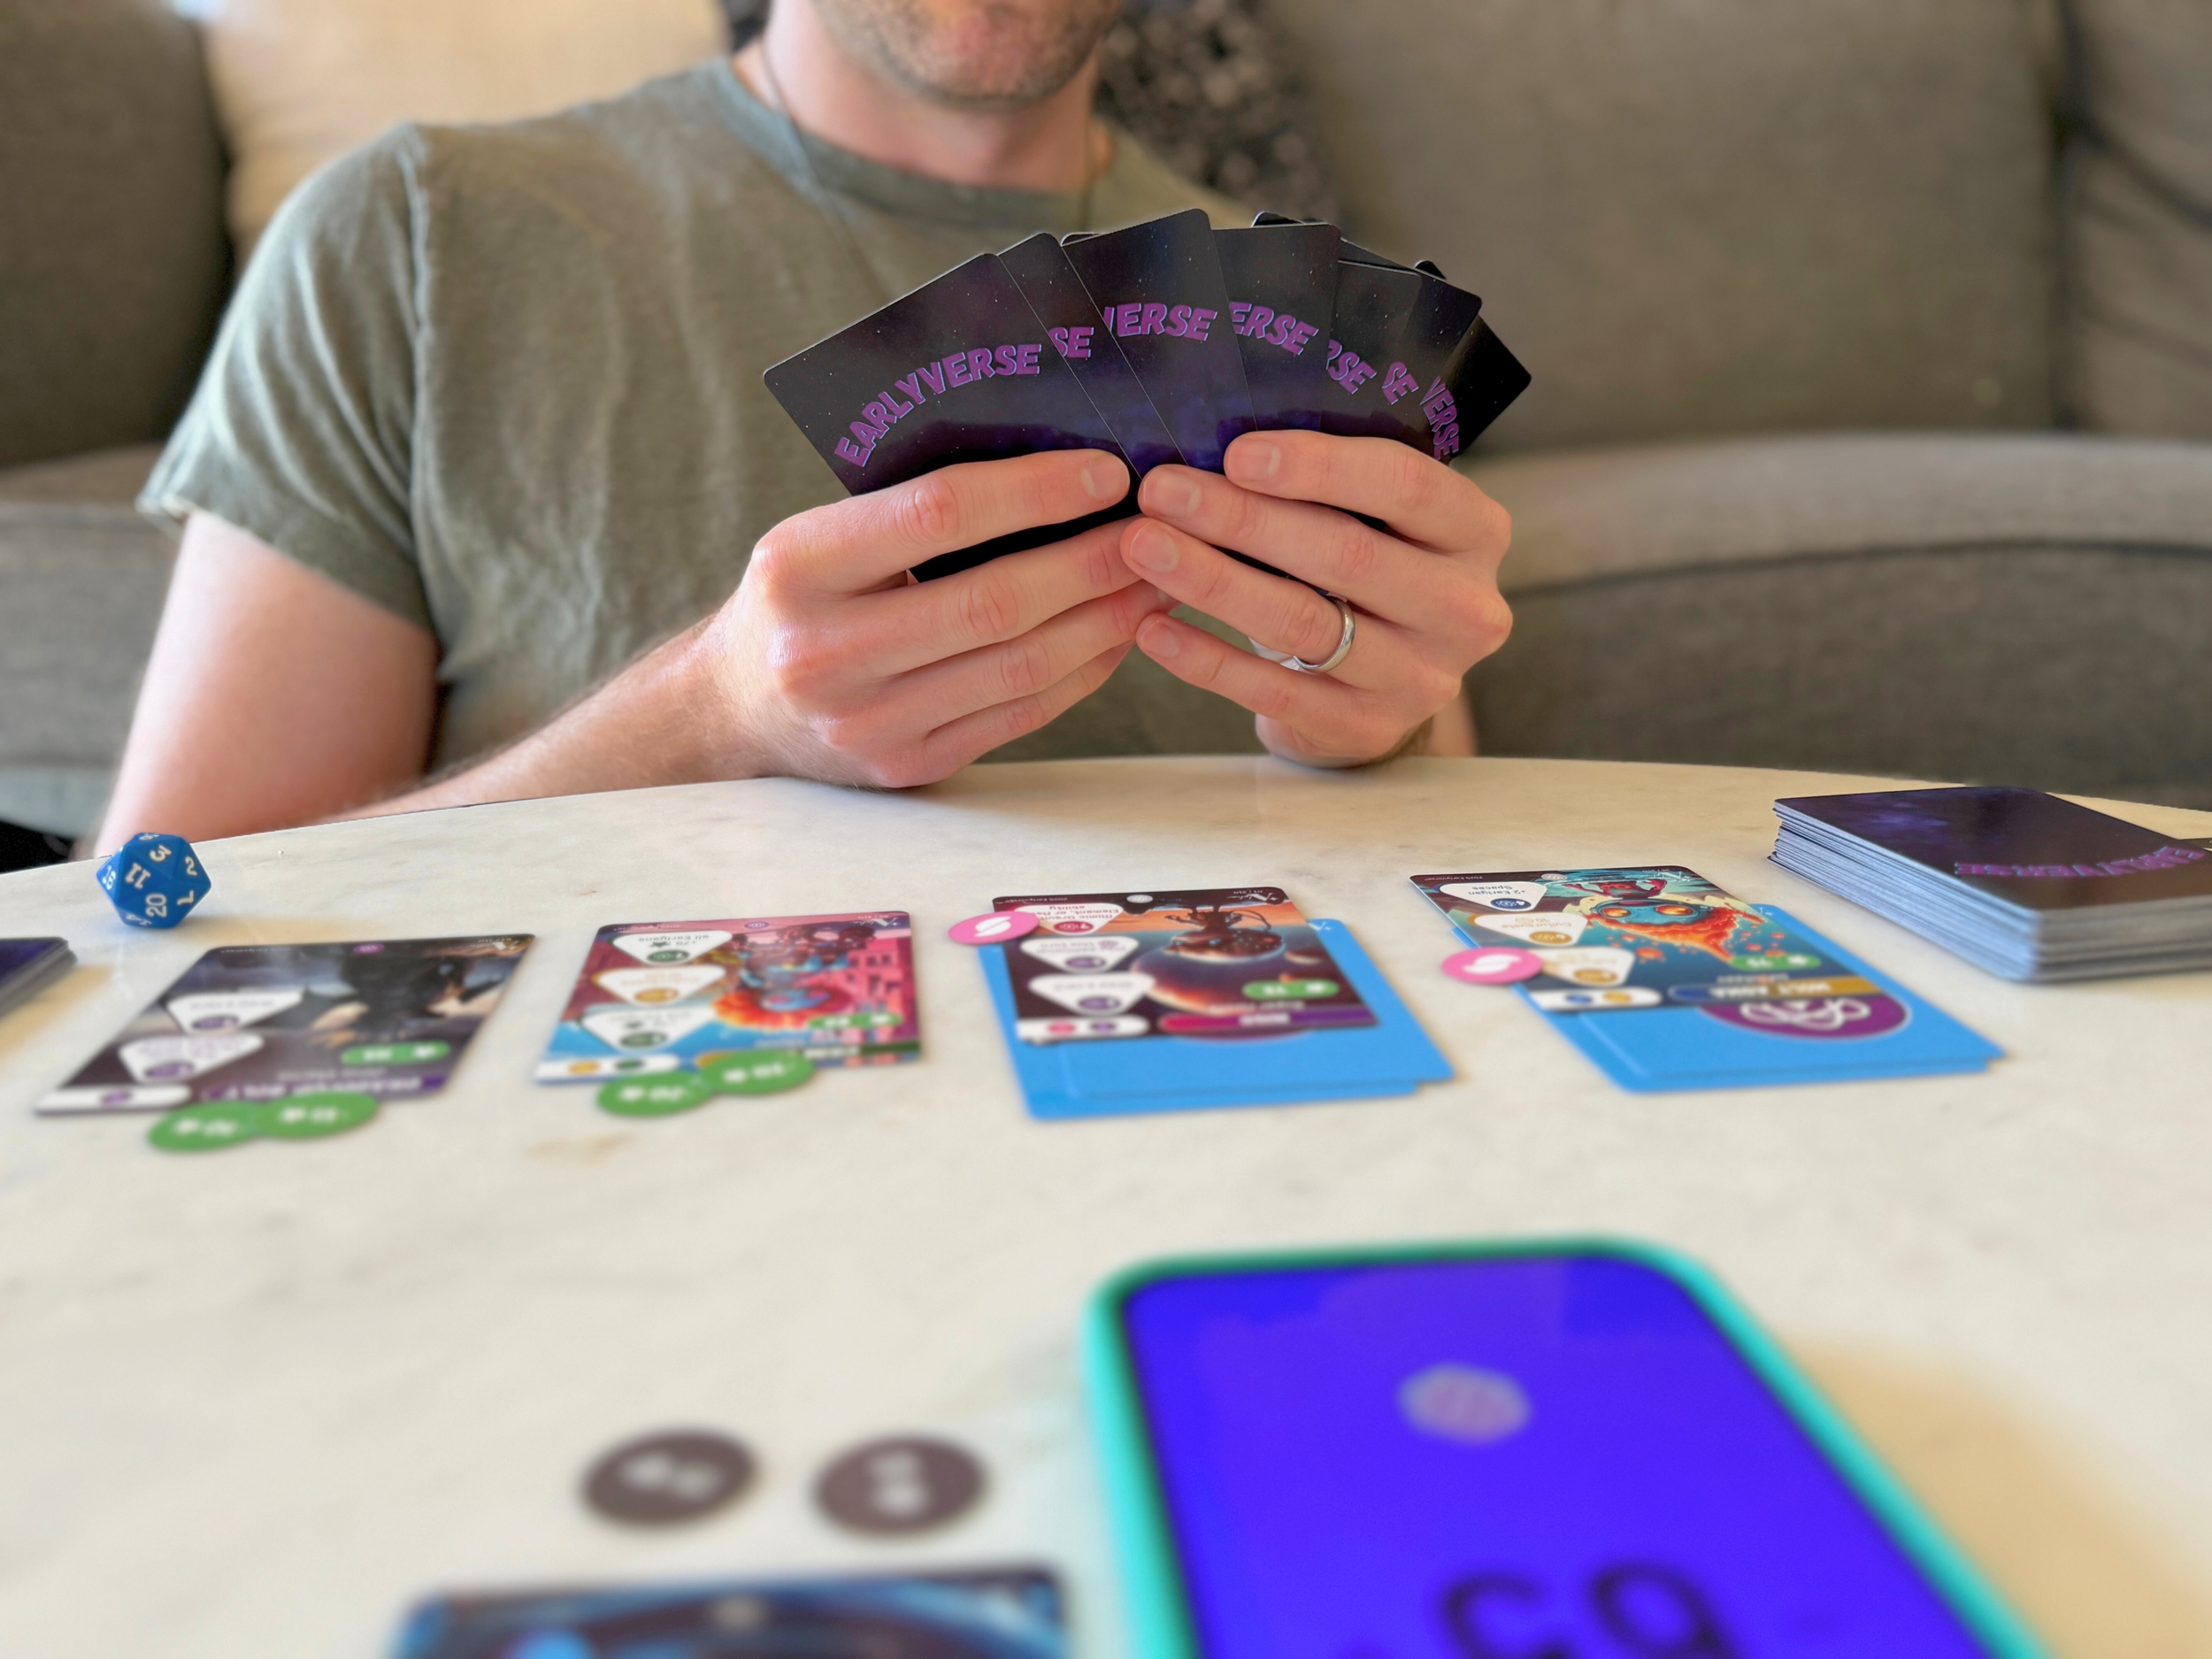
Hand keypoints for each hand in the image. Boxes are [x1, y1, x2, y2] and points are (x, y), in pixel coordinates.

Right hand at [699, 450, 1170, 787]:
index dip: (1034, 490)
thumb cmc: (802, 597)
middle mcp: (825, 653)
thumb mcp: (822, 536)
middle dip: (1093, 561)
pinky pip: (1021, 714)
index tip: (1106, 471)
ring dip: (1106, 620)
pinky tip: (1119, 633)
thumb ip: (913, 508)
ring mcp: (867, 722)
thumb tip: (1057, 466)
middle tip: (1159, 530)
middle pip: (994, 601)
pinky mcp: (908, 765)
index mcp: (799, 567)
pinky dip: (1083, 670)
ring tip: (1158, 580)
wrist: (736, 708)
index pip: (938, 513)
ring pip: (1020, 666)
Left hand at [1117, 433, 1511, 765]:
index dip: (1319, 467)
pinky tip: (1153, 629)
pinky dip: (1208, 659)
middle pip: (1345, 554)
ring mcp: (1421, 678)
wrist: (1383, 684)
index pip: (1407, 485)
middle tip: (1161, 492)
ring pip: (1304, 624)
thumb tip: (1215, 439)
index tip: (1235, 453)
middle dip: (1242, 519)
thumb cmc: (1365, 574)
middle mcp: (1464, 609)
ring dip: (1212, 581)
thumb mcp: (1377, 519)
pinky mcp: (1367, 729)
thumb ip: (1329, 484)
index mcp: (1475, 533)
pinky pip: (1275, 693)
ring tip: (1143, 548)